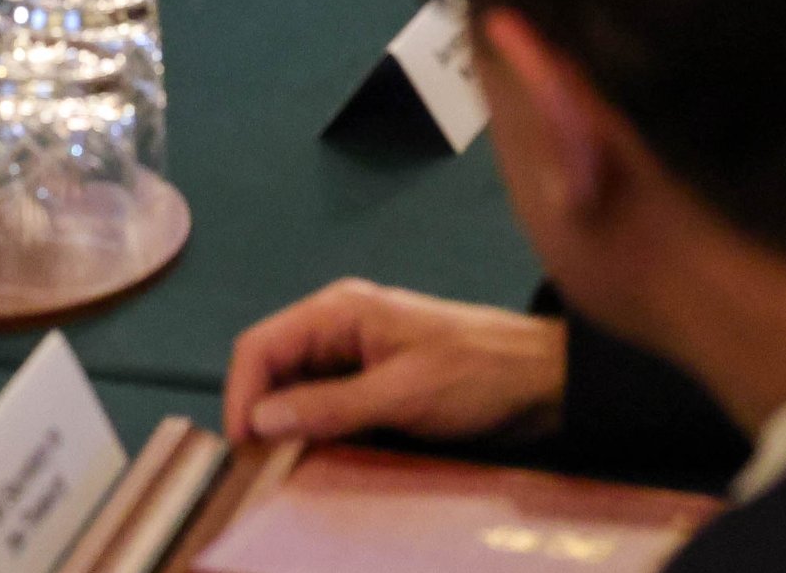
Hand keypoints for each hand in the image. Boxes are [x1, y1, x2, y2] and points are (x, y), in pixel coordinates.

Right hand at [222, 282, 567, 447]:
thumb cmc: (479, 373)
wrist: (544, 380)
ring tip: (286, 473)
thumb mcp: (403, 393)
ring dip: (288, 430)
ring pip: (296, 394)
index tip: (241, 449)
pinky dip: (316, 436)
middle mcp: (339, 330)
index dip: (241, 395)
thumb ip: (330, 405)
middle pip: (273, 370)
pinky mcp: (373, 387)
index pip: (261, 346)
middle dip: (260, 416)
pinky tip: (320, 463)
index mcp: (339, 312)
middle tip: (260, 471)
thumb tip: (261, 419)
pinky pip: (326, 410)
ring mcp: (355, 359)